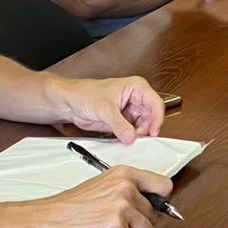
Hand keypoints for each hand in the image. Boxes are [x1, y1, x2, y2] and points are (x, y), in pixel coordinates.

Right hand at [25, 165, 172, 227]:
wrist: (39, 223)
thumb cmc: (64, 210)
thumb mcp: (100, 188)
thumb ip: (125, 192)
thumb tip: (154, 206)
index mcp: (124, 174)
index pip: (164, 186)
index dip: (159, 202)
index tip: (147, 210)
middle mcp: (126, 188)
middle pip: (155, 215)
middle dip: (137, 226)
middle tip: (111, 226)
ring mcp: (122, 208)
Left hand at [49, 75, 165, 142]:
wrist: (70, 103)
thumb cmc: (85, 94)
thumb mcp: (104, 109)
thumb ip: (119, 125)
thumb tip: (131, 136)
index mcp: (137, 87)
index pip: (155, 103)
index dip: (157, 119)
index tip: (153, 132)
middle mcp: (136, 98)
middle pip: (151, 117)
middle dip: (146, 129)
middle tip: (138, 139)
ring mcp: (130, 111)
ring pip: (143, 126)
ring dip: (138, 135)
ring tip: (129, 139)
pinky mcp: (123, 121)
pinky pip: (133, 132)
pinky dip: (130, 138)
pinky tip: (124, 140)